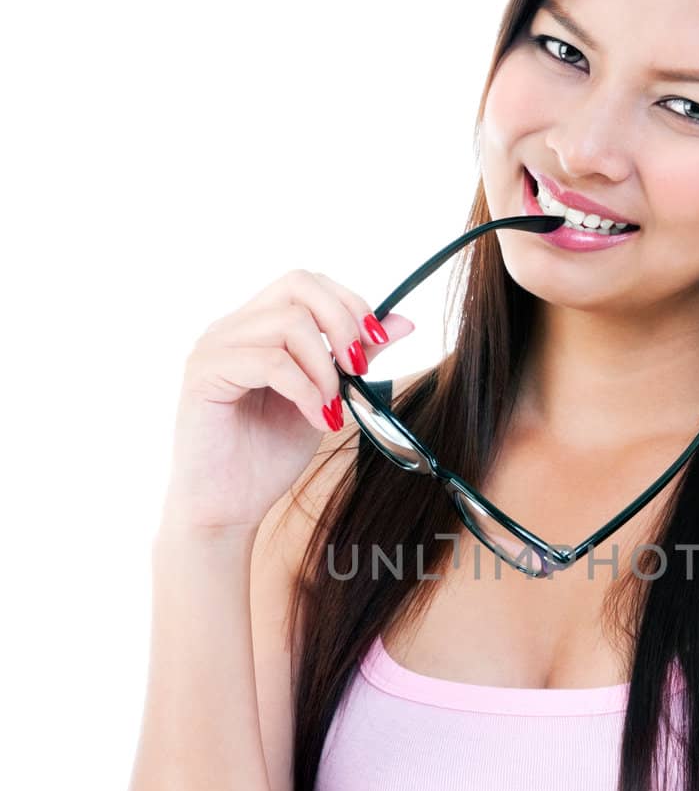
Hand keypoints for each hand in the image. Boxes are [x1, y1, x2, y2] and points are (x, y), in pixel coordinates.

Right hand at [160, 268, 414, 535]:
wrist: (228, 507)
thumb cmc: (267, 456)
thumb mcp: (326, 397)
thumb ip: (354, 356)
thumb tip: (402, 321)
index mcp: (257, 327)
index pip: (305, 282)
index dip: (348, 303)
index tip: (377, 340)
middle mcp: (232, 328)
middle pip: (297, 284)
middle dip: (342, 324)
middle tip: (358, 371)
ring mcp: (214, 347)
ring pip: (288, 324)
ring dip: (325, 368)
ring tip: (330, 408)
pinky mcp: (203, 374)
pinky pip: (269, 362)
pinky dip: (305, 390)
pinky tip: (317, 418)